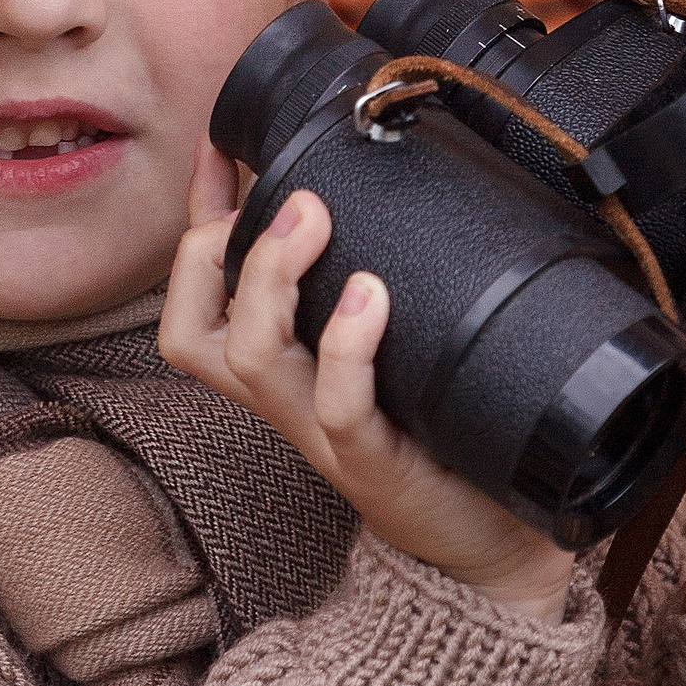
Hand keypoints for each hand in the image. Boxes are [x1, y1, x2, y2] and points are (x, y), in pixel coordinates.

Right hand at [160, 141, 579, 618]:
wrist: (493, 542)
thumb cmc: (442, 435)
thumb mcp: (395, 343)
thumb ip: (371, 278)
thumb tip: (381, 185)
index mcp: (281, 364)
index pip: (199, 289)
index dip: (197, 216)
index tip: (221, 142)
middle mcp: (285, 398)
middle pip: (192, 332)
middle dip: (215, 252)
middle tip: (287, 196)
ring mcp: (322, 433)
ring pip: (250, 359)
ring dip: (271, 281)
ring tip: (313, 218)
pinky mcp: (373, 465)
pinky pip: (339, 409)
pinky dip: (346, 350)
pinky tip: (369, 296)